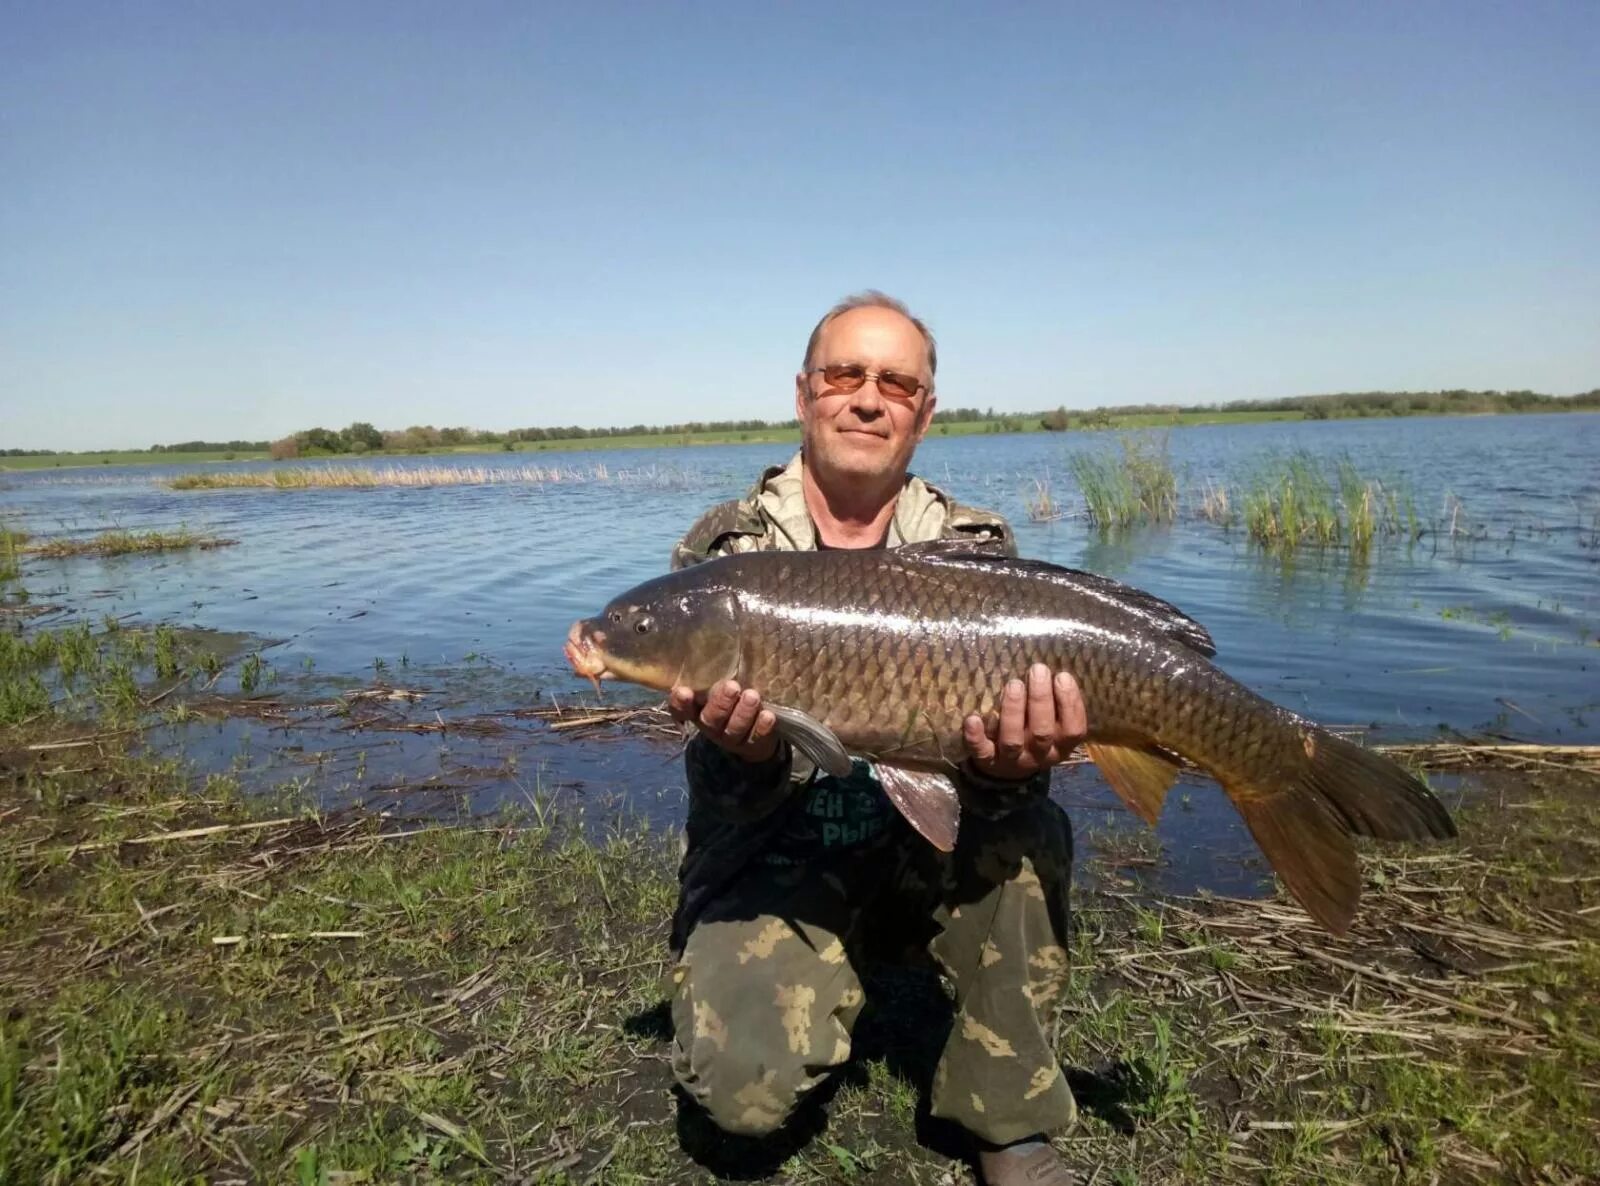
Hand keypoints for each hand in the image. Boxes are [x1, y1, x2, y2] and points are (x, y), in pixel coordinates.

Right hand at [668, 679, 780, 763]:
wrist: (755, 728)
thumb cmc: (733, 694)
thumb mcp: (721, 682)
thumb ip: (718, 669)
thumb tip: (721, 640)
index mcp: (697, 709)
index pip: (681, 709)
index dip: (680, 702)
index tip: (684, 691)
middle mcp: (711, 725)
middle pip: (710, 719)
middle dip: (720, 703)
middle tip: (732, 686)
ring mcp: (730, 737)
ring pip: (733, 729)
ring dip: (742, 713)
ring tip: (752, 696)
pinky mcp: (752, 744)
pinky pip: (756, 738)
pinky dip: (762, 727)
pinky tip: (768, 715)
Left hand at [963, 664, 1086, 780]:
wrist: (1008, 769)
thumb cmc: (1035, 731)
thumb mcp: (1054, 723)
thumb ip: (1056, 701)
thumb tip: (1053, 663)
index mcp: (1061, 745)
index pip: (1073, 729)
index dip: (1070, 704)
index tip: (1062, 676)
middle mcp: (1039, 754)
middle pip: (1042, 732)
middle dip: (1040, 699)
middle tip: (1037, 670)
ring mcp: (1012, 759)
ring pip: (1013, 740)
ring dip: (1013, 711)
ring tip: (1014, 685)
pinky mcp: (987, 761)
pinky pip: (981, 751)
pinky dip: (976, 736)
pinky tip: (973, 719)